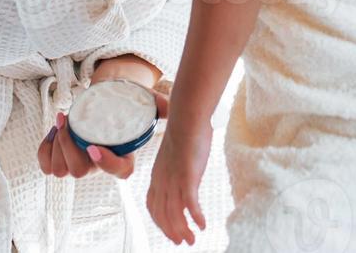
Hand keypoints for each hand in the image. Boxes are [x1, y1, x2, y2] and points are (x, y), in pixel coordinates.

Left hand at [37, 85, 169, 179]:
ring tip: (63, 121)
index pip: (118, 170)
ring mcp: (81, 164)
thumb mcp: (147, 101)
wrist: (108, 98)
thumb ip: (160, 105)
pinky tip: (54, 130)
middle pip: (79, 171)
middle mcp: (101, 164)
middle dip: (68, 147)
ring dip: (56, 145)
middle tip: (68, 120)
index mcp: (124, 156)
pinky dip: (45, 149)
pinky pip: (47, 166)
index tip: (93, 145)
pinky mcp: (64, 159)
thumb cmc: (127, 101)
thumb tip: (167, 106)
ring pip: (61, 170)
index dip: (105, 162)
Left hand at [146, 121, 212, 245]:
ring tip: (192, 240)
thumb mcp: (175, 151)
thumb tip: (185, 166)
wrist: (188, 116)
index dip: (160, 221)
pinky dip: (195, 218)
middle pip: (162, 215)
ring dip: (183, 230)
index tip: (169, 230)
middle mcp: (162, 181)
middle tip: (182, 242)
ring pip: (175, 214)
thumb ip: (177, 164)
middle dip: (171, 231)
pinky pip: (190, 205)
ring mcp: (174, 180)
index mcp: (157, 174)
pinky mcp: (188, 177)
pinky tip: (203, 225)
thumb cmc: (186, 129)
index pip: (153, 206)